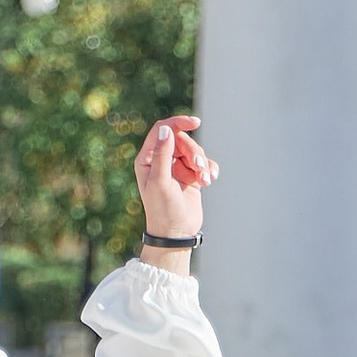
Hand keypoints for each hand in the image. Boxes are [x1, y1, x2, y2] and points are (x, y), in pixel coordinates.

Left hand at [135, 114, 216, 247]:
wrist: (176, 233)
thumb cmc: (163, 209)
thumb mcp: (161, 181)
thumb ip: (162, 155)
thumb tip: (166, 130)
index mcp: (148, 158)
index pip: (162, 130)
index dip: (178, 123)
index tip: (195, 122)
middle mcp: (161, 160)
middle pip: (183, 140)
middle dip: (194, 152)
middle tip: (198, 168)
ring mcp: (177, 168)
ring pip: (195, 152)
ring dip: (203, 164)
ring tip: (204, 180)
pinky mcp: (191, 176)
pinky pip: (204, 163)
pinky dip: (209, 170)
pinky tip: (209, 180)